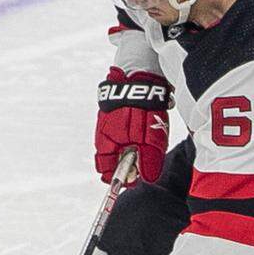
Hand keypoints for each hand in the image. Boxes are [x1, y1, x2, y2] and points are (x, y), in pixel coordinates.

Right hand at [95, 67, 172, 183]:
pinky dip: (134, 136)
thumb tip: (147, 179)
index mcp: (105, 142)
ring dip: (134, 149)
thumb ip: (148, 160)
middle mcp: (103, 134)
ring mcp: (108, 123)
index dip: (121, 178)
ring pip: (120, 146)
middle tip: (146, 160)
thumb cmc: (143, 108)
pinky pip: (123, 132)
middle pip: (113, 159)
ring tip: (149, 140)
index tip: (136, 179)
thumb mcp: (150, 139)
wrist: (140, 74)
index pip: (106, 170)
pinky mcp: (115, 113)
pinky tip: (146, 129)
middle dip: (129, 164)